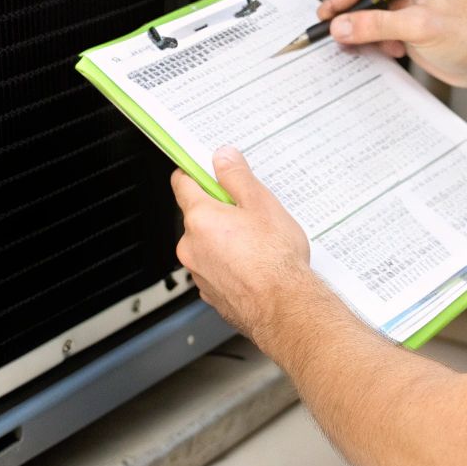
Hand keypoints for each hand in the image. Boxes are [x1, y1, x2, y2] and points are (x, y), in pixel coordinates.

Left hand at [171, 147, 323, 340]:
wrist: (284, 307)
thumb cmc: (275, 259)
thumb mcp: (261, 204)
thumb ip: (236, 177)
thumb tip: (223, 158)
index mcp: (200, 218)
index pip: (182, 183)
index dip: (195, 172)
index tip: (207, 169)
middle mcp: (191, 246)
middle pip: (197, 215)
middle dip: (219, 210)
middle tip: (249, 211)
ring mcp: (199, 273)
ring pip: (207, 244)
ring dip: (224, 239)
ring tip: (257, 242)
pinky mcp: (211, 293)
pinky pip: (215, 269)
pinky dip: (229, 264)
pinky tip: (254, 264)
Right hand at [319, 0, 466, 89]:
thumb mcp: (421, 27)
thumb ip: (379, 25)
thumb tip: (344, 25)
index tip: (335, 8)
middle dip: (351, 12)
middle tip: (333, 27)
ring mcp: (406, 12)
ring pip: (368, 16)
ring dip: (360, 31)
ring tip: (357, 44)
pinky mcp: (405, 32)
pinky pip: (377, 34)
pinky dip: (373, 44)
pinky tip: (387, 52)